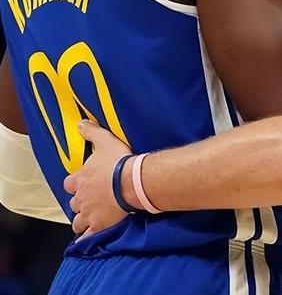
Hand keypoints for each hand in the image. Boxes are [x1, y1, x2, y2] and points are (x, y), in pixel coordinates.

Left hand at [63, 120, 132, 237]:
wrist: (131, 181)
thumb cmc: (118, 161)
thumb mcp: (105, 141)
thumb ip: (91, 131)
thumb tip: (80, 123)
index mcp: (80, 179)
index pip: (69, 184)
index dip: (76, 184)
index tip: (83, 183)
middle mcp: (80, 198)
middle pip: (73, 203)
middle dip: (79, 203)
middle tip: (90, 200)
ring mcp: (88, 213)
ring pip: (77, 221)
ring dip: (81, 220)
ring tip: (90, 218)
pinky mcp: (98, 225)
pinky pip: (87, 236)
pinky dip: (86, 237)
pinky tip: (89, 238)